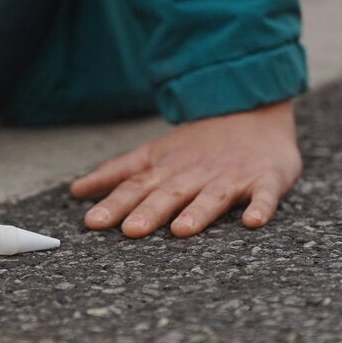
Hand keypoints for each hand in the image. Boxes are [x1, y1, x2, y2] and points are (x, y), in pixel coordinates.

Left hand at [70, 101, 301, 237]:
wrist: (252, 112)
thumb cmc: (197, 146)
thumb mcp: (153, 155)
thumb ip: (117, 174)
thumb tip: (76, 191)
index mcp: (167, 169)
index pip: (136, 187)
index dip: (114, 204)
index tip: (93, 222)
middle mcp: (195, 173)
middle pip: (170, 193)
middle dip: (150, 211)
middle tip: (132, 230)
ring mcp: (231, 177)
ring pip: (213, 196)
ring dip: (198, 212)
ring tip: (183, 230)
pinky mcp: (265, 179)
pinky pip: (264, 195)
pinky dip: (260, 207)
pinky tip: (253, 221)